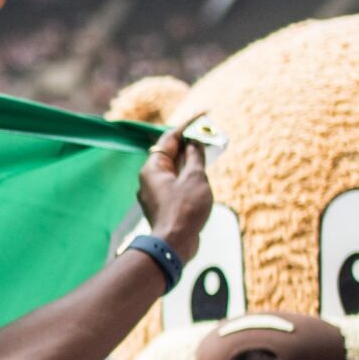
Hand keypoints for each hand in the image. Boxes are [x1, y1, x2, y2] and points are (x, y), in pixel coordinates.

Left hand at [133, 111, 213, 264]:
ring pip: (174, 169)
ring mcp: (155, 193)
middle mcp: (150, 179)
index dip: (188, 125)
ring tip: (208, 149)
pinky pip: (176, 183)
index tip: (204, 115)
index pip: (170, 138)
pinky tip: (201, 174)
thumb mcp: (195, 178)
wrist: (174, 245)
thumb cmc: (184, 210)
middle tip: (208, 132)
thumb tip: (193, 144)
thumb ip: (195, 157)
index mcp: (152, 168)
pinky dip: (188, 175)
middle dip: (190, 141)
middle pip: (170, 153)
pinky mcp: (163, 205)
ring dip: (190, 159)